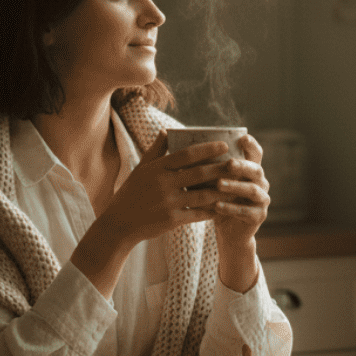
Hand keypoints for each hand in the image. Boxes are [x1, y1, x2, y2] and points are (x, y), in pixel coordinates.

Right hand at [71, 131, 265, 299]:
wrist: (118, 224)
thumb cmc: (131, 193)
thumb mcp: (141, 169)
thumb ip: (156, 151)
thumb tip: (167, 131)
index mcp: (157, 168)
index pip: (186, 155)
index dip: (207, 149)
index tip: (224, 145)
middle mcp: (163, 184)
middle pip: (198, 174)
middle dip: (220, 168)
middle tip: (237, 164)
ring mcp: (168, 203)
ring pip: (202, 195)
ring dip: (221, 190)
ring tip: (236, 186)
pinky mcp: (171, 220)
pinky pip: (197, 214)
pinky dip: (211, 211)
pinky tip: (223, 207)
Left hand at [210, 133, 269, 251]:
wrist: (228, 230)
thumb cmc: (217, 199)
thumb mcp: (211, 181)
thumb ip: (205, 166)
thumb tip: (183, 150)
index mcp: (250, 169)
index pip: (255, 153)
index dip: (251, 145)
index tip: (242, 138)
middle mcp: (260, 182)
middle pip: (256, 169)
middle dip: (242, 165)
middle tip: (228, 163)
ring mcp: (262, 199)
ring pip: (252, 190)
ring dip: (235, 186)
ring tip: (219, 184)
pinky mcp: (259, 216)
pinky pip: (246, 211)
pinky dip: (231, 208)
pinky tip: (217, 205)